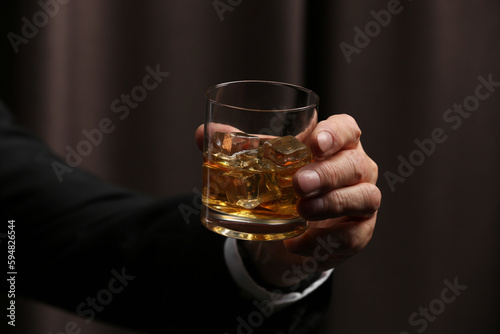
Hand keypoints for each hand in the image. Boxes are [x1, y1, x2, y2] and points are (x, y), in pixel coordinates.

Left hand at [195, 114, 380, 287]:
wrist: (288, 233)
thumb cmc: (282, 189)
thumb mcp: (262, 167)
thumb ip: (238, 149)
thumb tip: (202, 133)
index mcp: (335, 145)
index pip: (347, 129)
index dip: (335, 133)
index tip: (314, 143)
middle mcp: (355, 168)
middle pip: (355, 164)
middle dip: (328, 173)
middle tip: (300, 184)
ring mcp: (362, 200)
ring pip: (364, 197)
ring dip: (333, 203)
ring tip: (302, 211)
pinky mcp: (359, 231)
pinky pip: (352, 235)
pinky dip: (326, 240)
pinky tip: (298, 242)